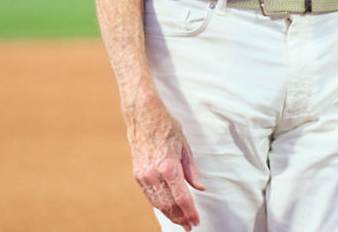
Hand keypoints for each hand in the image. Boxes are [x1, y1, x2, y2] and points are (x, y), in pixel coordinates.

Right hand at [126, 97, 204, 228]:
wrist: (143, 115)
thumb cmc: (166, 127)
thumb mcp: (185, 146)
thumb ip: (192, 171)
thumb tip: (200, 188)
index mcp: (169, 167)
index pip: (182, 198)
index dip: (190, 212)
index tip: (195, 221)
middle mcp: (154, 174)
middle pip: (169, 205)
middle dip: (180, 218)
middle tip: (189, 226)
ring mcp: (144, 175)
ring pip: (158, 203)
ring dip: (169, 214)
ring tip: (180, 221)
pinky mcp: (137, 174)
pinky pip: (149, 195)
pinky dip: (159, 204)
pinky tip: (166, 208)